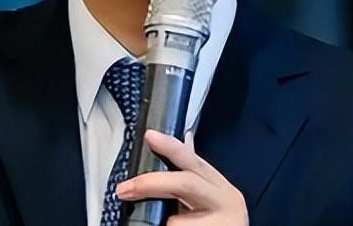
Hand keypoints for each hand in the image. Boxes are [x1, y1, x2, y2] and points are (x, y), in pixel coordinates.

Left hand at [115, 130, 248, 224]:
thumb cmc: (218, 224)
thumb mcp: (208, 197)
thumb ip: (192, 175)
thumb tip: (179, 141)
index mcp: (222, 187)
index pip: (193, 160)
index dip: (171, 146)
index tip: (150, 136)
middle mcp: (228, 201)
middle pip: (185, 183)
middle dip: (151, 183)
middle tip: (124, 189)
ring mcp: (225, 222)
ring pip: (179, 220)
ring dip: (169, 224)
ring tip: (170, 224)